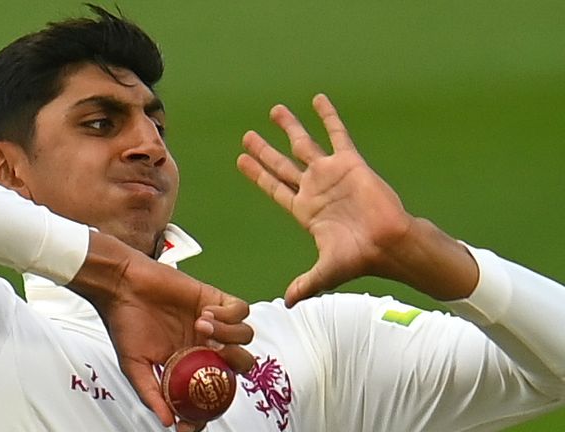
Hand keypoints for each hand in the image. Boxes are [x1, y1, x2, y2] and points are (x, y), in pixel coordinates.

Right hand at [69, 232, 254, 428]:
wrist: (121, 286)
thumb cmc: (125, 322)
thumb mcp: (134, 365)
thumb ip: (151, 393)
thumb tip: (167, 421)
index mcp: (189, 363)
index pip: (213, 389)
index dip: (213, 405)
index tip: (199, 416)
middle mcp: (204, 344)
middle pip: (241, 362)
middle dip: (235, 363)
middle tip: (214, 354)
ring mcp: (212, 323)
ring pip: (244, 336)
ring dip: (228, 333)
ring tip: (201, 325)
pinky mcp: (214, 298)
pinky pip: (241, 309)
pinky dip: (229, 314)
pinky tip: (206, 313)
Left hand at [237, 94, 416, 305]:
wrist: (390, 243)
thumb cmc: (360, 257)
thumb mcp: (326, 271)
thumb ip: (306, 283)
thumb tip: (288, 303)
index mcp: (304, 210)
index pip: (274, 188)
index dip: (257, 175)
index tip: (241, 161)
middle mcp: (314, 189)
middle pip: (282, 165)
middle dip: (264, 151)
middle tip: (247, 137)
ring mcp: (331, 174)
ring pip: (304, 144)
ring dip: (290, 128)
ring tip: (274, 111)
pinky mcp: (350, 163)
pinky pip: (337, 134)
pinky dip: (327, 117)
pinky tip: (317, 100)